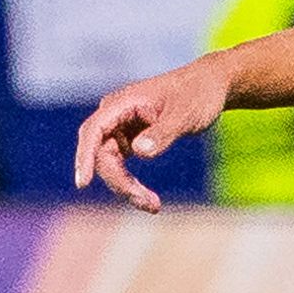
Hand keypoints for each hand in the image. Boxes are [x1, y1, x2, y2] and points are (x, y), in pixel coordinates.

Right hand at [72, 60, 233, 210]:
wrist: (210, 86)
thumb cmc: (198, 95)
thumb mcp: (185, 114)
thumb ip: (162, 132)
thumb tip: (138, 152)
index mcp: (123, 102)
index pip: (94, 130)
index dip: (85, 156)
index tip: (83, 183)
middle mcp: (116, 115)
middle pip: (100, 154)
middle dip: (118, 181)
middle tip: (148, 203)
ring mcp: (121, 128)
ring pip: (109, 164)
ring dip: (126, 187)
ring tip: (153, 206)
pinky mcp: (129, 139)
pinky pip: (120, 166)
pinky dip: (131, 183)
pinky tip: (148, 199)